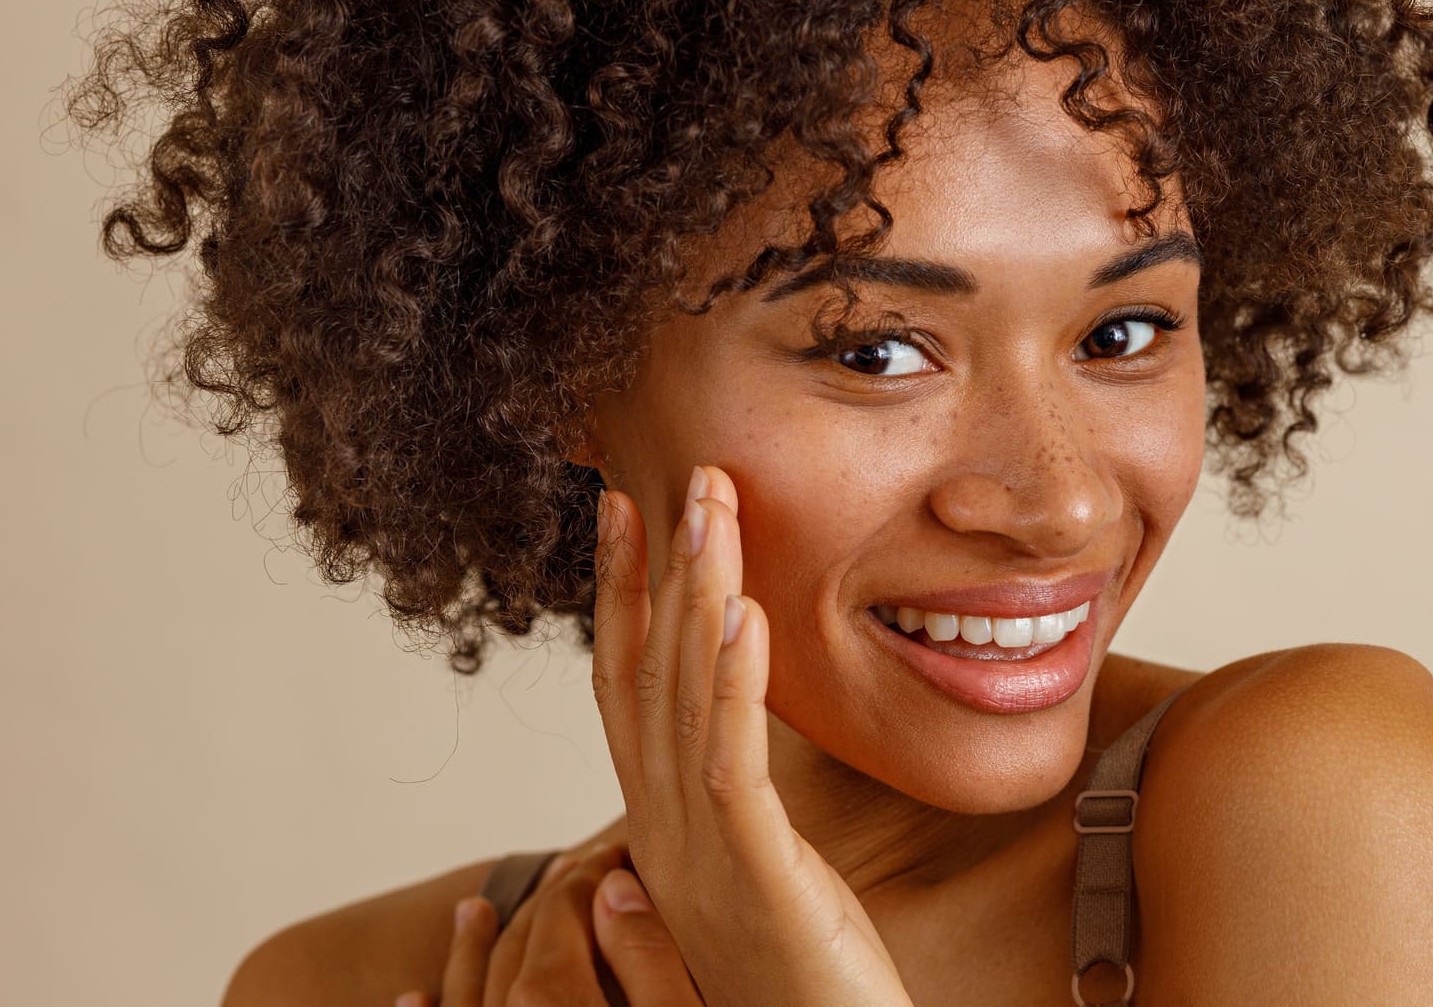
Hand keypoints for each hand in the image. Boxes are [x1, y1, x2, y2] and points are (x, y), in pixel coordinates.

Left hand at [396, 840, 703, 1006]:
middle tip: (578, 871)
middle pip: (520, 942)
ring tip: (473, 912)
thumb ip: (649, 960)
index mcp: (556, 998)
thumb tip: (615, 890)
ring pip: (470, 989)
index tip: (623, 852)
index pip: (566, 909)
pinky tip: (415, 998)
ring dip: (471, 946)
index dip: (596, 871)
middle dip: (548, 899)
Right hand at [589, 464, 913, 1006]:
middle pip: (648, 675)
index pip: (628, 689)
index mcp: (662, 827)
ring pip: (686, 702)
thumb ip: (734, 814)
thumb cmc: (807, 983)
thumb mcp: (764, 878)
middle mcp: (661, 835)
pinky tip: (746, 615)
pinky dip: (735, 684)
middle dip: (662, 568)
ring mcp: (697, 858)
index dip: (625, 595)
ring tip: (715, 510)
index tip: (630, 509)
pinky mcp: (752, 880)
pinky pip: (733, 764)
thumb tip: (724, 753)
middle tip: (684, 476)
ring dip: (700, 596)